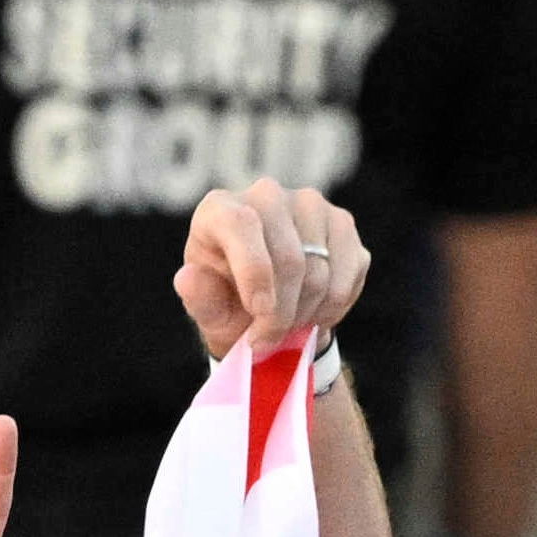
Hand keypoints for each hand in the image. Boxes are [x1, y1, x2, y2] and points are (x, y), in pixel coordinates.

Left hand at [172, 178, 368, 365]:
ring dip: (306, 313)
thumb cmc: (227, 303)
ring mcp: (310, 205)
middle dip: (280, 314)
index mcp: (221, 209)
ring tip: (287, 328)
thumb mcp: (208, 309)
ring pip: (321, 270)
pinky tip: (313, 314)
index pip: (242, 225)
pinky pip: (349, 272)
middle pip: (289, 258)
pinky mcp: (343, 223)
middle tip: (266, 341)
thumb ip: (199, 296)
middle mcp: (267, 195)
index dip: (254, 272)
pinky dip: (332, 306)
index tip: (258, 313)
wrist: (265, 309)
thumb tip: (187, 278)